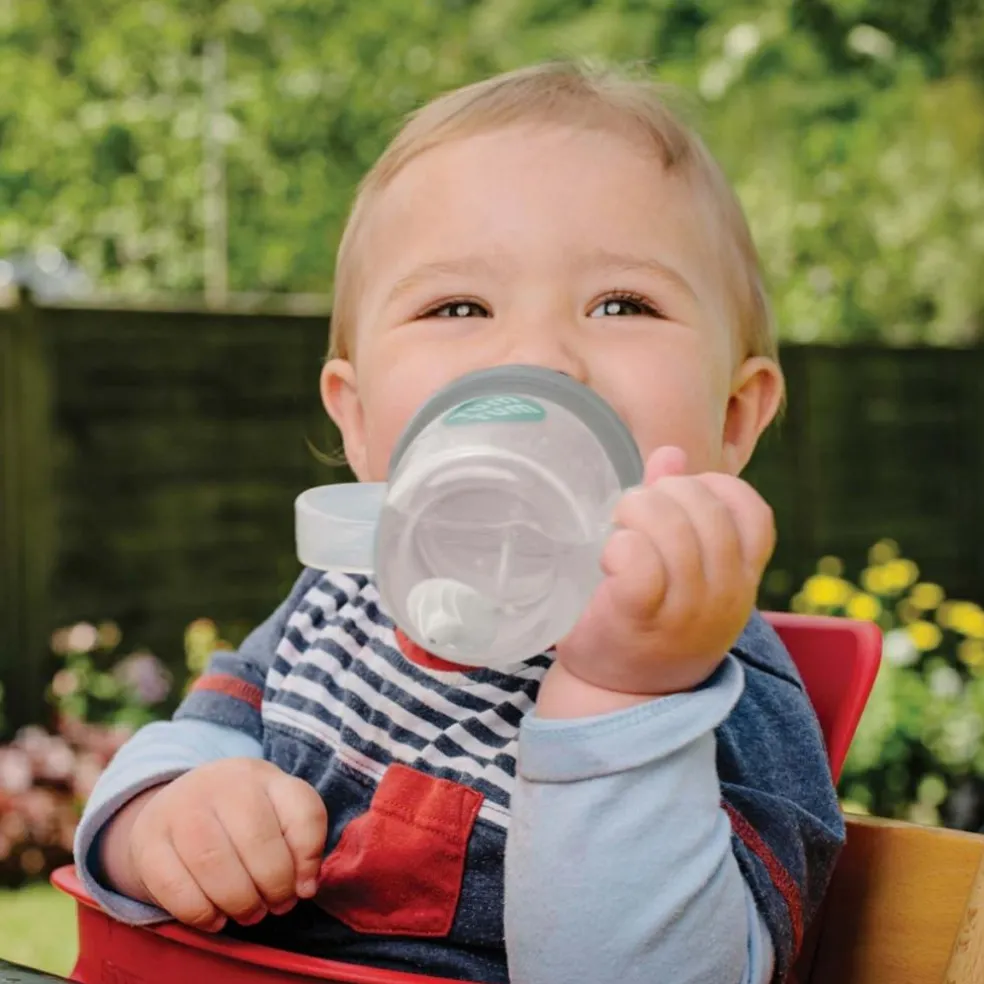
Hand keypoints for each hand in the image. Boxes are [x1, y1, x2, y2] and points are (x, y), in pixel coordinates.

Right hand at [102, 758, 326, 931]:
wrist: (175, 805)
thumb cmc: (240, 818)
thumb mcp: (277, 813)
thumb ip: (301, 842)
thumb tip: (306, 887)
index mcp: (263, 775)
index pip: (302, 810)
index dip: (309, 857)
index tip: (304, 886)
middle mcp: (222, 783)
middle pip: (258, 839)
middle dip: (274, 886)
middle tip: (276, 905)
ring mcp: (180, 807)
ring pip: (214, 862)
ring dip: (239, 901)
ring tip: (249, 913)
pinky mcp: (148, 841)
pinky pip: (174, 886)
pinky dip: (201, 913)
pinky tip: (216, 919)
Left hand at [548, 446, 774, 707]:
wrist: (619, 696)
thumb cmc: (650, 620)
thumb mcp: (680, 568)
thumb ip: (677, 507)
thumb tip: (670, 454)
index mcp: (741, 576)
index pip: (753, 511)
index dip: (713, 488)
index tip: (676, 499)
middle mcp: (725, 594)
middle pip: (705, 509)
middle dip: (661, 494)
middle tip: (631, 512)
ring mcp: (686, 610)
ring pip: (672, 530)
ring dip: (634, 514)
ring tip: (616, 530)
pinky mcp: (639, 618)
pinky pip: (639, 562)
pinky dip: (619, 547)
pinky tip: (607, 559)